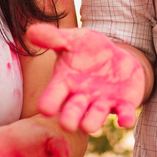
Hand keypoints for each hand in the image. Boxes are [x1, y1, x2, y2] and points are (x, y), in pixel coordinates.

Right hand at [26, 24, 146, 133]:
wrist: (115, 57)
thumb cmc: (87, 50)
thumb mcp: (72, 40)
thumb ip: (54, 38)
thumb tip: (30, 30)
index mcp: (65, 83)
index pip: (53, 96)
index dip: (49, 103)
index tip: (45, 109)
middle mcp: (81, 98)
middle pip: (73, 112)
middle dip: (70, 118)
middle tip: (68, 125)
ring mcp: (102, 103)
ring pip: (95, 117)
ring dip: (92, 121)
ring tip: (88, 126)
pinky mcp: (123, 104)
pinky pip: (124, 114)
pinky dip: (125, 119)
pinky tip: (125, 121)